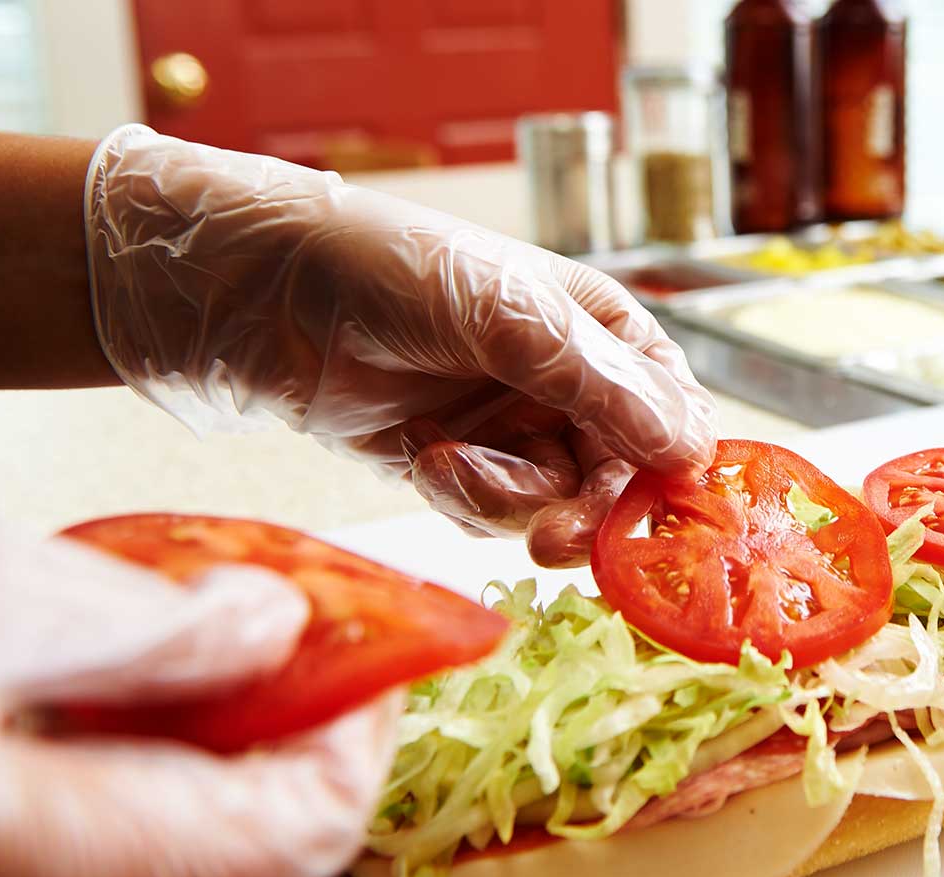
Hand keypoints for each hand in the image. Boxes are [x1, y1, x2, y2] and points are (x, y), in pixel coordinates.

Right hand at [0, 483, 398, 876]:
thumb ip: (148, 625)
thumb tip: (269, 633)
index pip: (309, 829)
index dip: (362, 719)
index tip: (378, 637)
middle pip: (211, 842)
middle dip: (244, 710)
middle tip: (243, 598)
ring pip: (105, 856)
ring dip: (134, 737)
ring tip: (90, 620)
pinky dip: (39, 780)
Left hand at [84, 127, 717, 567]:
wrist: (252, 295)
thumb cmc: (382, 269)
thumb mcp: (505, 317)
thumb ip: (601, 386)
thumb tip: (691, 448)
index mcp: (597, 327)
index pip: (671, 408)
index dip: (670, 463)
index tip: (657, 511)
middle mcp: (564, 380)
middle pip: (619, 475)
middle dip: (586, 508)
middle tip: (554, 541)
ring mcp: (510, 426)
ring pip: (557, 504)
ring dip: (509, 498)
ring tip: (451, 464)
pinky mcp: (455, 465)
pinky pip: (493, 513)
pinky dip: (466, 499)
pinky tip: (425, 459)